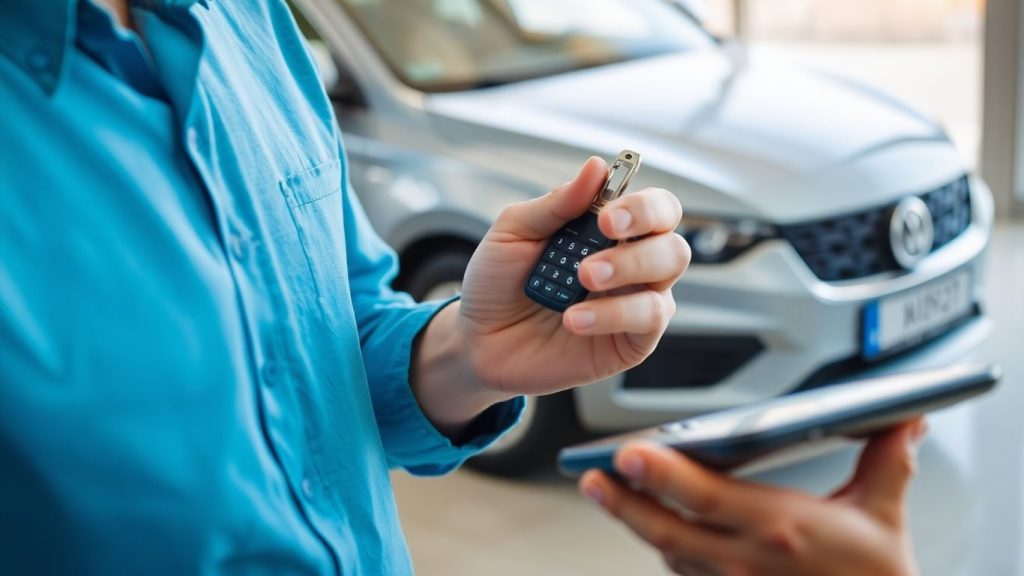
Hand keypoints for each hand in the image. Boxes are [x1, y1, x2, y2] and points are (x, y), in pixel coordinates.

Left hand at [459, 156, 689, 395]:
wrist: (477, 338)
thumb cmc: (498, 283)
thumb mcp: (514, 232)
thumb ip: (557, 203)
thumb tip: (597, 167)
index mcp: (609, 232)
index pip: (655, 208)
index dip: (643, 205)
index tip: (608, 213)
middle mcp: (631, 264)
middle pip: (674, 240)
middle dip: (644, 230)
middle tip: (603, 234)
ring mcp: (633, 303)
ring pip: (668, 275)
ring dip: (629, 267)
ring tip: (582, 277)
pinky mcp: (630, 343)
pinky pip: (648, 321)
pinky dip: (614, 314)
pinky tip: (575, 318)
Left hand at [579, 418, 927, 575]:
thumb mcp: (885, 517)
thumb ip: (888, 463)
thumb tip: (905, 419)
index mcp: (779, 528)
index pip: (705, 497)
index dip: (662, 474)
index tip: (628, 453)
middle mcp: (747, 561)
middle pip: (667, 529)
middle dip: (623, 502)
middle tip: (590, 475)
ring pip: (668, 551)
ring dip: (633, 522)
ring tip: (603, 489)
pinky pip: (684, 572)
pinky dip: (664, 546)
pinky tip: (647, 522)